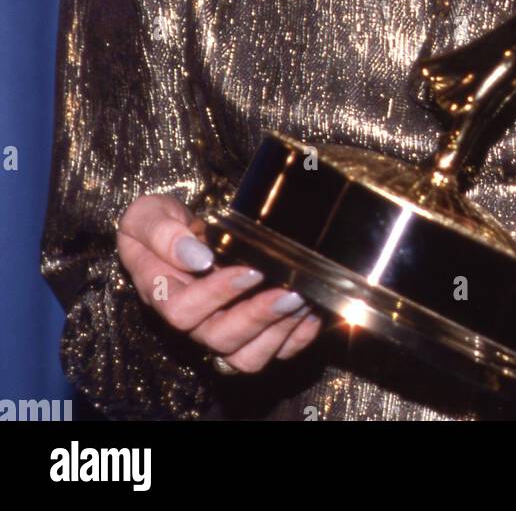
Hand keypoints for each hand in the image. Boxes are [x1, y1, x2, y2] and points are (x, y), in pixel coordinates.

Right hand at [116, 193, 321, 372]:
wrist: (174, 233)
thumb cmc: (159, 224)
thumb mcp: (146, 215)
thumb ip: (160, 232)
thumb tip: (196, 255)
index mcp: (162, 294)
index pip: (183, 310)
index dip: (217, 295)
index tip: (249, 269)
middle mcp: (192, 321)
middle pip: (220, 339)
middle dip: (258, 317)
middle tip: (288, 291)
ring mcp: (219, 330)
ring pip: (246, 356)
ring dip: (279, 332)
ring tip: (302, 299)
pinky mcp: (246, 333)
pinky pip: (271, 352)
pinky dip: (295, 339)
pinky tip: (312, 313)